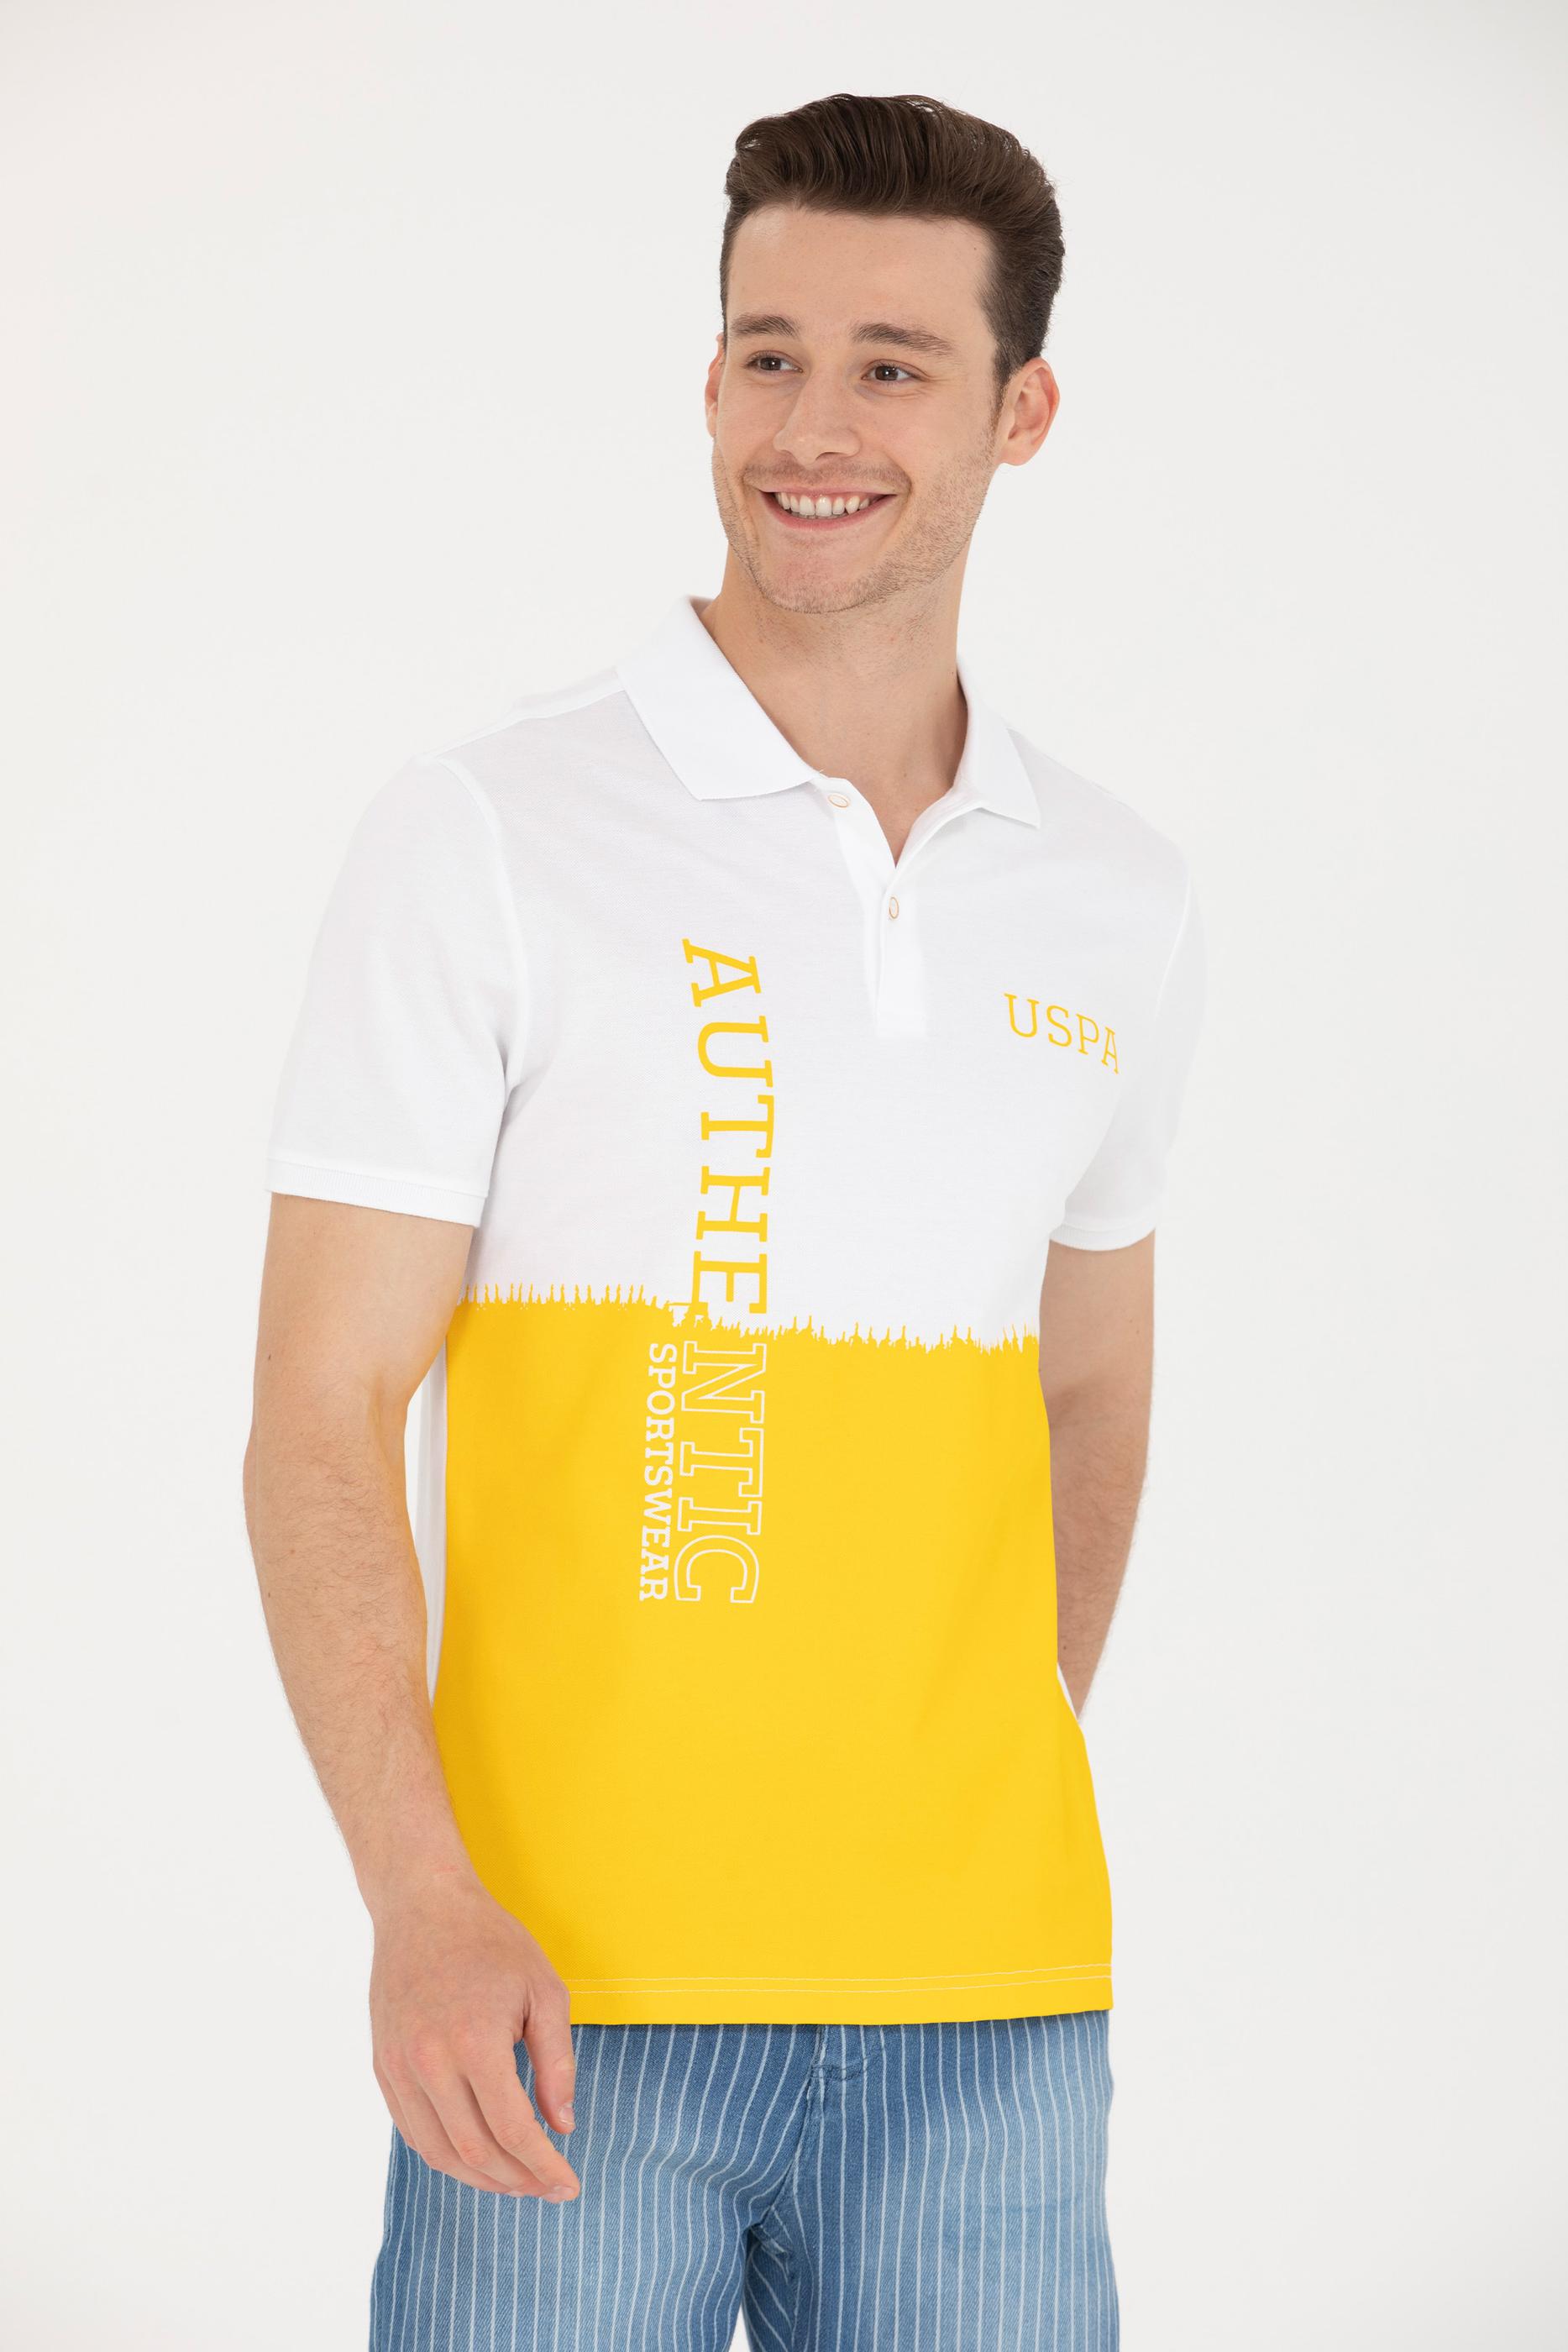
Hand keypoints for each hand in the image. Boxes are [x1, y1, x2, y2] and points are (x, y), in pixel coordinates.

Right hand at [368, 1870, 580, 2202]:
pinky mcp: (382, 2067)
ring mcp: (398, 2067)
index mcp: (475, 2041)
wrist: (423, 1906)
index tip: (568, 2185)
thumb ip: (556, 2063)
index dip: (544, 2167)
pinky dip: (445, 2154)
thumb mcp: (543, 1991)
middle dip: (516, 2180)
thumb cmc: (491, 1942)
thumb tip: (561, 2126)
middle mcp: (429, 2061)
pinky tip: (475, 2155)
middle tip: (547, 2186)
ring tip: (514, 2180)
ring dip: (480, 2177)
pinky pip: (412, 2130)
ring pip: (438, 2151)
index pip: (513, 2130)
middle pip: (474, 2151)